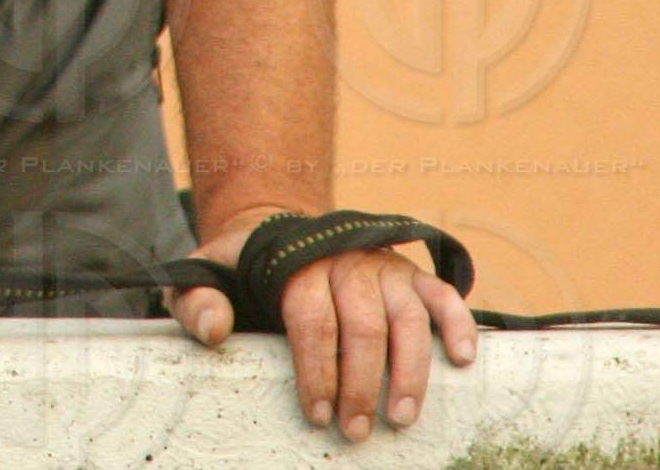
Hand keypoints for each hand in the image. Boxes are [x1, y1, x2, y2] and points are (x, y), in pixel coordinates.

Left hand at [162, 205, 479, 441]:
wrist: (274, 228)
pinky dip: (457, 323)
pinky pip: (441, 294)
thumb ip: (196, 300)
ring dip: (410, 371)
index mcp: (295, 262)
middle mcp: (345, 260)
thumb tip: (216, 330)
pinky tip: (463, 360)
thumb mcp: (203, 274)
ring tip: (402, 417)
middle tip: (357, 431)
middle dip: (361, 385)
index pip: (311, 319)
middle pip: (362, 326)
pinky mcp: (409, 273)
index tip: (316, 414)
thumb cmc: (240, 266)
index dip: (316, 369)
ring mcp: (381, 265)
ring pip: (407, 317)